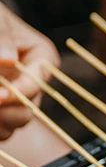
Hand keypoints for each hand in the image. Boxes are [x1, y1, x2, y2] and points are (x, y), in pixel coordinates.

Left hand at [0, 5, 58, 140]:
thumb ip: (2, 36)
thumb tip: (8, 58)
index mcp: (41, 58)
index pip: (39, 80)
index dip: (21, 91)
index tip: (0, 96)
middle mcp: (31, 81)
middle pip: (29, 109)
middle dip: (9, 111)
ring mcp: (16, 97)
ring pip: (16, 122)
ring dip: (2, 123)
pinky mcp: (3, 108)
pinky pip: (4, 130)